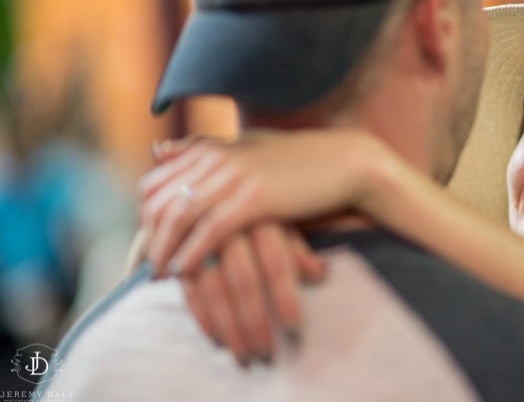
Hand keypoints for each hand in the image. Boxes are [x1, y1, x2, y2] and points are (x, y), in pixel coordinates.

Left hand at [138, 129, 380, 276]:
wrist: (343, 163)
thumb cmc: (298, 160)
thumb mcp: (244, 148)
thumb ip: (201, 149)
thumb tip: (158, 152)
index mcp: (210, 149)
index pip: (153, 185)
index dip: (143, 219)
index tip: (149, 244)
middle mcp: (215, 159)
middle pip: (159, 203)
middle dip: (148, 239)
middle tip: (149, 268)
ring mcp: (234, 177)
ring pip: (178, 218)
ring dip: (164, 251)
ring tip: (161, 276)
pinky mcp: (255, 199)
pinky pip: (210, 231)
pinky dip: (192, 253)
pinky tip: (186, 272)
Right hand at [181, 222, 323, 364]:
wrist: (212, 189)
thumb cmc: (263, 212)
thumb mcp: (284, 220)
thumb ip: (299, 247)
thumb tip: (320, 273)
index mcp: (262, 216)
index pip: (276, 263)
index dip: (285, 298)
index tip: (294, 330)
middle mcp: (230, 227)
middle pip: (243, 281)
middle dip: (255, 322)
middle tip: (268, 356)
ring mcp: (200, 240)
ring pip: (213, 289)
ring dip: (229, 329)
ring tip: (246, 358)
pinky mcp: (179, 254)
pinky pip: (189, 291)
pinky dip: (203, 318)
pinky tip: (218, 341)